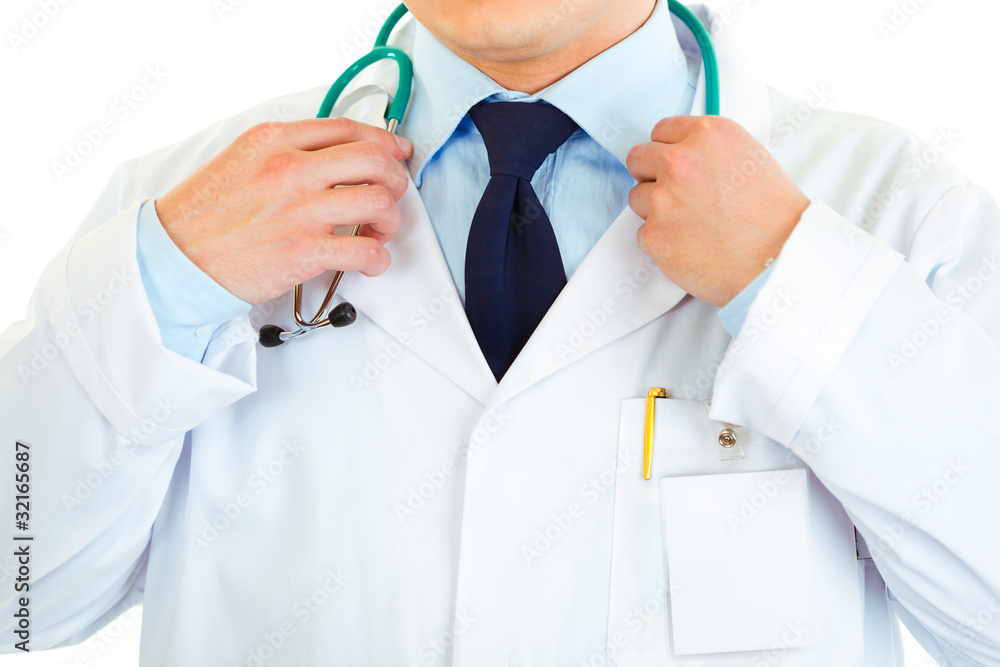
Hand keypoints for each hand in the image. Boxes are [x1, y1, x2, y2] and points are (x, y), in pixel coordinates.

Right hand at [155, 118, 412, 304]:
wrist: (173, 258)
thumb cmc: (203, 215)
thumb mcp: (240, 159)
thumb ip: (285, 151)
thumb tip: (334, 156)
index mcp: (275, 140)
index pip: (348, 129)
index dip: (384, 142)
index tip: (397, 153)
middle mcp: (291, 169)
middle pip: (374, 161)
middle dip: (396, 179)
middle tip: (391, 196)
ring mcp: (300, 210)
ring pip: (380, 202)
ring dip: (391, 220)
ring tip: (378, 231)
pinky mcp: (304, 251)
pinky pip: (367, 251)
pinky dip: (379, 259)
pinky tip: (370, 262)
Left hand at [626, 116, 809, 307]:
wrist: (780, 261)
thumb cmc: (776, 216)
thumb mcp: (751, 159)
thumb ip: (711, 152)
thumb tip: (685, 154)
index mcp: (708, 134)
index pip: (661, 131)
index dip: (667, 150)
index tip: (673, 166)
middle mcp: (680, 160)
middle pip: (638, 158)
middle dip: (651, 175)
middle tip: (672, 196)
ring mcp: (663, 198)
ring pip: (637, 198)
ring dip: (656, 210)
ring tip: (692, 226)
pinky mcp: (654, 234)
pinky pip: (644, 233)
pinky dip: (663, 242)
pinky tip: (692, 247)